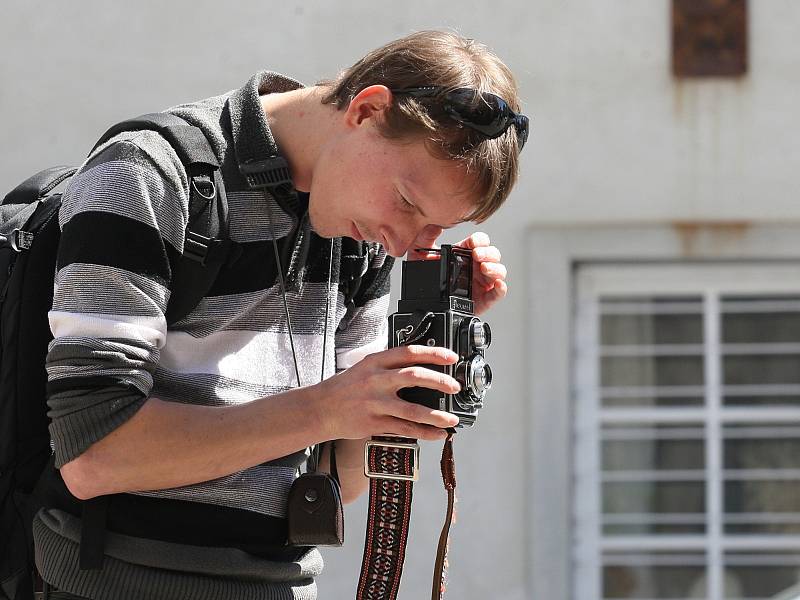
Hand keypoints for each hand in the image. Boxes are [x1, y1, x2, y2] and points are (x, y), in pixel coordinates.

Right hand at [314, 345, 460, 440]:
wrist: (321, 409)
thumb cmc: (346, 387)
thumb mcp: (366, 367)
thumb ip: (390, 365)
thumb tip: (422, 366)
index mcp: (376, 362)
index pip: (409, 352)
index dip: (433, 354)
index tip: (451, 357)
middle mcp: (376, 380)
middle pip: (414, 377)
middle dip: (439, 382)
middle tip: (454, 387)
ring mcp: (375, 403)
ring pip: (412, 409)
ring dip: (436, 416)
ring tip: (451, 420)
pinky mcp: (374, 423)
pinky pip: (404, 429)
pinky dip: (424, 433)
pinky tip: (437, 434)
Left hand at [407, 227, 507, 315]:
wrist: (420, 299)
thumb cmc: (423, 275)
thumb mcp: (419, 254)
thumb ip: (425, 238)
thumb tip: (434, 225)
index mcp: (465, 252)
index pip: (480, 241)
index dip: (480, 240)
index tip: (472, 242)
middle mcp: (476, 266)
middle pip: (493, 255)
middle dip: (488, 253)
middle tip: (476, 255)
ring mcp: (481, 282)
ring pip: (499, 271)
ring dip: (495, 268)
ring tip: (484, 268)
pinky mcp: (484, 299)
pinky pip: (498, 293)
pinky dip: (501, 288)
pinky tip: (497, 284)